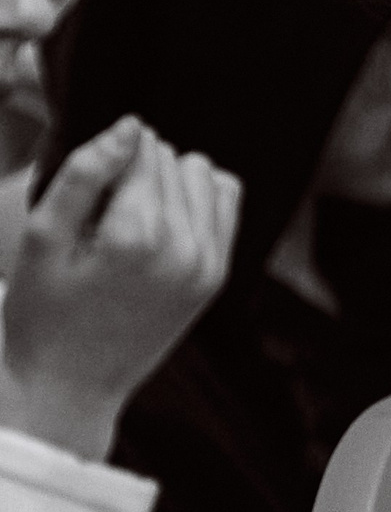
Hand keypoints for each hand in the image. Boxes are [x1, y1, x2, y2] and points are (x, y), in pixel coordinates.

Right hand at [0, 118, 239, 460]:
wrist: (70, 385)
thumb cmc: (44, 314)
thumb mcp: (42, 237)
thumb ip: (84, 173)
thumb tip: (130, 126)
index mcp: (136, 237)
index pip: (141, 150)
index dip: (107, 158)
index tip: (86, 193)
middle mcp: (185, 249)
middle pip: (173, 160)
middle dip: (136, 172)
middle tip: (100, 215)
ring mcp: (209, 264)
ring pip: (203, 176)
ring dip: (168, 183)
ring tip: (127, 218)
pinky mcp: (218, 276)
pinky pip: (226, 203)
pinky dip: (197, 199)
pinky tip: (161, 221)